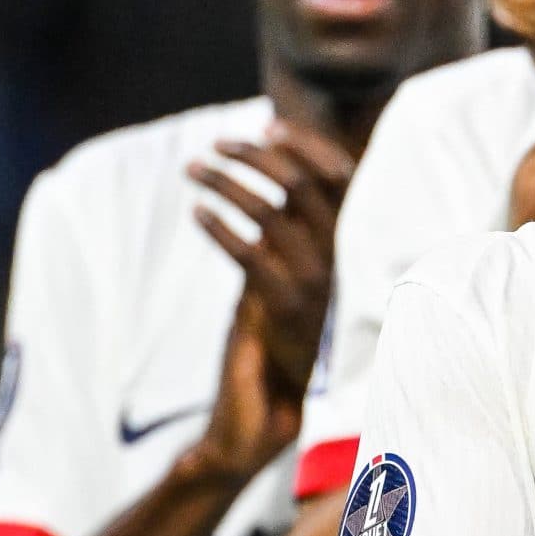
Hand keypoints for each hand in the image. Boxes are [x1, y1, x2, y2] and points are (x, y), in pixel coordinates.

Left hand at [185, 121, 355, 477]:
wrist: (265, 411)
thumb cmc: (270, 338)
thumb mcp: (282, 272)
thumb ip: (282, 229)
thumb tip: (265, 173)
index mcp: (340, 250)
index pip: (341, 181)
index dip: (308, 147)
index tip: (268, 124)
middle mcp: (332, 263)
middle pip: (305, 187)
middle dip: (259, 155)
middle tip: (216, 144)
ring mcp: (311, 287)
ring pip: (274, 213)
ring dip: (229, 182)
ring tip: (193, 170)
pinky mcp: (280, 310)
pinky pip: (251, 254)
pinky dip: (220, 227)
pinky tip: (196, 214)